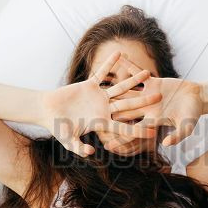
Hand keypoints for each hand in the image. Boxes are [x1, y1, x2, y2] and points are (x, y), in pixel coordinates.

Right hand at [41, 52, 160, 156]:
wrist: (47, 111)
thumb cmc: (57, 127)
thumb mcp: (68, 141)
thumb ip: (78, 148)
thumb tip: (90, 153)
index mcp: (102, 123)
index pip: (124, 128)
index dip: (138, 131)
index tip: (153, 133)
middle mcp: (104, 109)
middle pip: (128, 105)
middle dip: (144, 101)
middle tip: (160, 96)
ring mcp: (99, 97)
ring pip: (120, 87)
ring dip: (133, 80)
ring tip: (147, 73)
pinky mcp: (90, 85)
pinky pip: (102, 73)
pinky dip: (110, 64)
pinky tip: (120, 54)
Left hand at [107, 58, 202, 149]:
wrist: (198, 98)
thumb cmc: (193, 114)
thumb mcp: (187, 126)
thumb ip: (178, 135)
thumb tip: (167, 144)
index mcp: (153, 120)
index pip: (134, 130)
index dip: (122, 137)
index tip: (108, 145)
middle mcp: (146, 109)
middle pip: (125, 112)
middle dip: (110, 115)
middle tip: (93, 117)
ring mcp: (148, 95)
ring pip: (127, 92)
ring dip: (114, 89)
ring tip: (98, 86)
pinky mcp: (152, 82)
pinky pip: (138, 74)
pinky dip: (129, 66)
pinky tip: (118, 59)